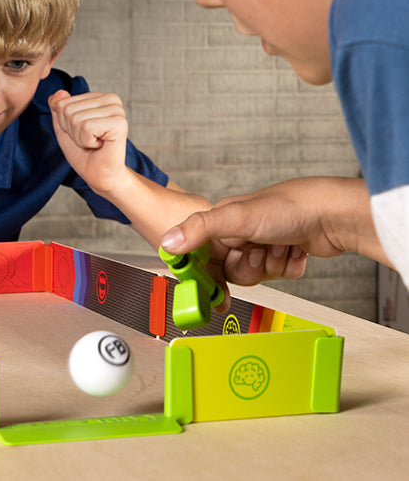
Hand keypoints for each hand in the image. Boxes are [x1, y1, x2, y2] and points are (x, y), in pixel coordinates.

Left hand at [49, 90, 128, 193]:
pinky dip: (87, 141)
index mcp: (99, 97)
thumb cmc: (84, 154)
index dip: (66, 124)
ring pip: (76, 118)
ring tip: (95, 143)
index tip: (82, 134)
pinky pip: (87, 127)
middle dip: (72, 131)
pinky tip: (100, 145)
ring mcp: (117, 110)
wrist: (99, 176)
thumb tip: (59, 92)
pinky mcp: (119, 123)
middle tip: (89, 141)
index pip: (63, 102)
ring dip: (80, 138)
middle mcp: (111, 100)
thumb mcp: (64, 128)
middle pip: (68, 109)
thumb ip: (59, 108)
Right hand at [160, 177, 378, 311]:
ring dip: (272, 266)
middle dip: (248, 268)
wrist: (334, 213)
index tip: (213, 296)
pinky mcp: (286, 252)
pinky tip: (295, 249)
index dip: (207, 277)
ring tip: (281, 246)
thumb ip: (199, 229)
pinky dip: (289, 267)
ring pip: (258, 275)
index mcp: (224, 221)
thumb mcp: (236, 217)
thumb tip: (168, 242)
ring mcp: (265, 242)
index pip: (204, 256)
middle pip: (232, 271)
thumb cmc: (287, 206)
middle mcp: (242, 231)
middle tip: (257, 254)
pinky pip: (280, 275)